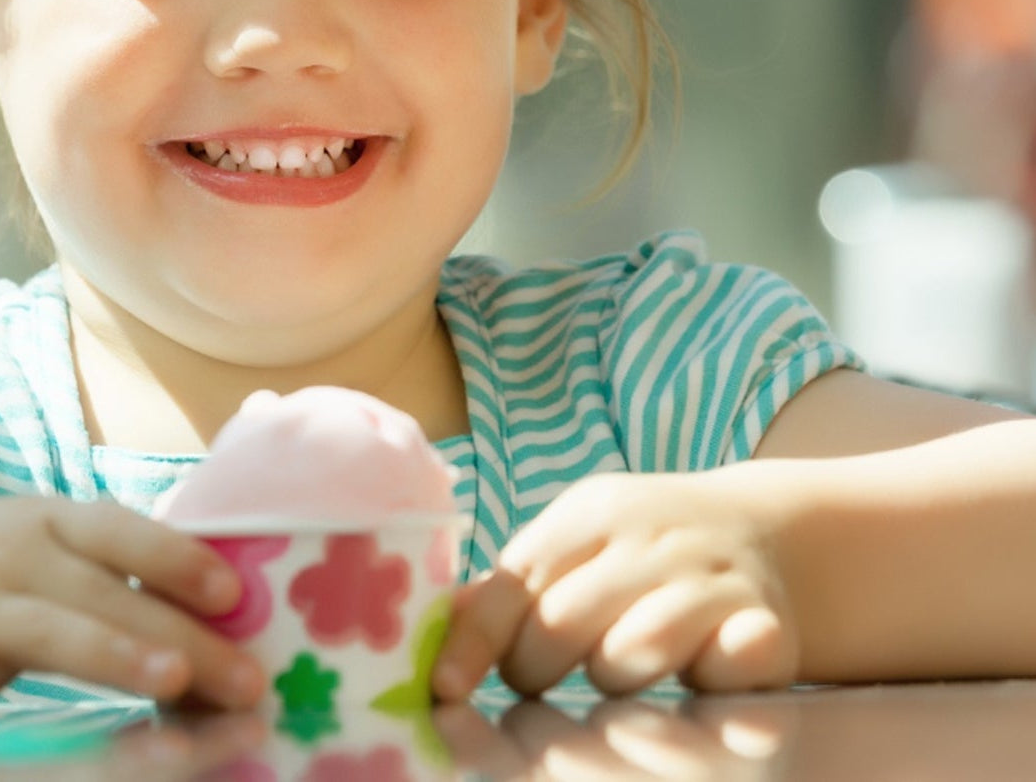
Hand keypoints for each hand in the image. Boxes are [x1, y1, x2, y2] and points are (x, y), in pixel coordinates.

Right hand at [0, 494, 264, 716]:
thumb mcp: (44, 541)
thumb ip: (112, 565)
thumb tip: (219, 593)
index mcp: (50, 524)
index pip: (124, 533)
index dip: (180, 560)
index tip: (237, 596)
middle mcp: (10, 557)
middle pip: (104, 596)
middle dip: (178, 636)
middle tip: (243, 677)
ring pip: (38, 629)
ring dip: (105, 650)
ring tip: (166, 677)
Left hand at [430, 467, 798, 700]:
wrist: (769, 531)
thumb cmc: (644, 552)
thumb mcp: (578, 545)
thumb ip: (513, 588)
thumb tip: (431, 626)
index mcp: (593, 513)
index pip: (518, 578)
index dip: (476, 638)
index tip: (443, 688)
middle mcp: (651, 537)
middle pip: (563, 621)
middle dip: (537, 667)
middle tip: (546, 675)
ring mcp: (711, 578)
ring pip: (637, 647)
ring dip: (617, 675)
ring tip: (623, 667)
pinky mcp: (766, 623)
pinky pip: (729, 663)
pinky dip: (713, 673)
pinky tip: (706, 671)